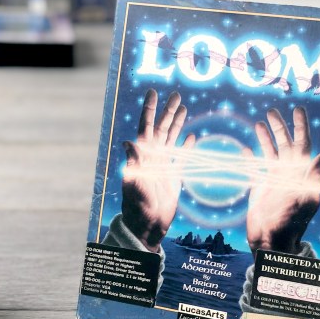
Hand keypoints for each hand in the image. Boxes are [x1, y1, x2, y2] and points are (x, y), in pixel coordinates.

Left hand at [121, 89, 194, 251]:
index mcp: (143, 155)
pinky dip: (187, 145)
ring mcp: (163, 165)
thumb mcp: (134, 183)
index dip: (149, 110)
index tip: (153, 93)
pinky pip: (181, 156)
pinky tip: (192, 135)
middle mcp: (152, 156)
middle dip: (168, 111)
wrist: (148, 225)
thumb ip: (133, 163)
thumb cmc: (138, 206)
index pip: (146, 127)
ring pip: (171, 138)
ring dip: (177, 123)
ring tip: (183, 107)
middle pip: (161, 128)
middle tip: (176, 95)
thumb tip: (127, 141)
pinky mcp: (173, 176)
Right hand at [245, 107, 319, 253]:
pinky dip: (251, 157)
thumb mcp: (306, 195)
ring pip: (270, 152)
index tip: (298, 109)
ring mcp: (274, 180)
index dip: (301, 126)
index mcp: (300, 172)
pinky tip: (245, 148)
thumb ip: (315, 174)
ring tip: (259, 123)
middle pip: (285, 143)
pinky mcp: (260, 188)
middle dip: (280, 126)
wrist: (271, 240)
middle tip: (272, 110)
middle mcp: (288, 172)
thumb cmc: (290, 220)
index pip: (303, 143)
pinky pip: (255, 168)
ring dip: (266, 137)